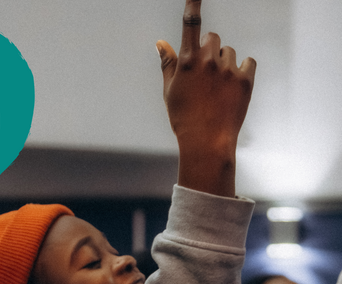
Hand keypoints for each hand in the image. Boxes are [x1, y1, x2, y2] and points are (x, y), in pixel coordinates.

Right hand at [157, 0, 255, 196]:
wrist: (207, 144)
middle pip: (213, 38)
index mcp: (187, 62)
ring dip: (224, 63)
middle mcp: (208, 61)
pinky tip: (234, 88)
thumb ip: (168, 64)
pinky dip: (242, 71)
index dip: (194, 3)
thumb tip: (161, 43)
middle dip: (210, 50)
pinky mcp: (245, 80)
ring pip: (229, 52)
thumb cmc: (184, 119)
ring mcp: (228, 70)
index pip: (191, 24)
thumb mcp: (170, 93)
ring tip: (218, 90)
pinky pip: (247, 62)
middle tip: (206, 74)